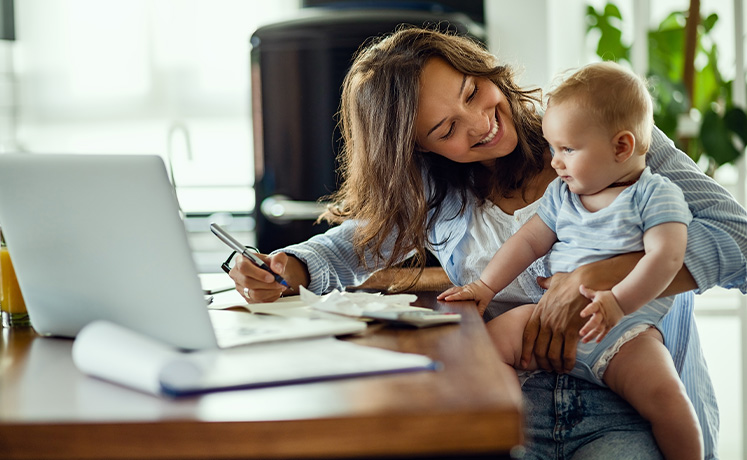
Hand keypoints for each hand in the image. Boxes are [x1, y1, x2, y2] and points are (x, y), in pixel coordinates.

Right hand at [229, 252, 289, 302]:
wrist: (272, 274)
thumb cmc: (271, 264)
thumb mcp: (278, 257)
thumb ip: (279, 259)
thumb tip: (277, 269)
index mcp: (241, 260)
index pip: (244, 267)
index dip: (258, 274)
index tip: (271, 277)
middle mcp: (238, 274)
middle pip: (248, 282)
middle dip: (267, 284)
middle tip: (279, 283)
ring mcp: (241, 288)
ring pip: (254, 294)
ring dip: (270, 291)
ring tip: (279, 286)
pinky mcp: (247, 298)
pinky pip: (258, 301)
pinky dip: (270, 297)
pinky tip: (275, 291)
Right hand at [437, 280, 494, 315]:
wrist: (488, 283)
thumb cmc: (486, 292)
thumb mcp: (485, 303)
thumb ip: (481, 310)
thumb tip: (478, 317)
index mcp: (470, 292)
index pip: (460, 295)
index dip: (453, 297)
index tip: (446, 299)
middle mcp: (465, 289)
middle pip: (453, 290)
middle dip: (445, 294)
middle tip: (438, 298)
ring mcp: (464, 287)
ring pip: (453, 289)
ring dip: (445, 292)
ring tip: (439, 297)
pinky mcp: (464, 287)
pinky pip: (455, 289)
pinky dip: (449, 292)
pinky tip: (446, 295)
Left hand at [520, 253, 642, 372]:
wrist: (585, 281)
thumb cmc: (571, 281)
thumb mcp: (553, 281)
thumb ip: (545, 283)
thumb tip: (539, 280)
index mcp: (539, 313)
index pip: (528, 337)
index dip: (525, 352)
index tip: (524, 362)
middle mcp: (546, 322)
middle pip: (540, 349)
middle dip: (543, 363)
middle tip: (548, 368)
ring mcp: (558, 327)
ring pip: (553, 354)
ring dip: (556, 365)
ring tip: (559, 370)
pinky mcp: (572, 331)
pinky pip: (568, 353)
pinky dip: (568, 363)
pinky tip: (569, 366)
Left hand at [578, 285, 624, 342]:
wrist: (623, 302)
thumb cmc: (608, 297)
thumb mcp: (598, 294)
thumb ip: (588, 292)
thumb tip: (580, 286)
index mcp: (598, 305)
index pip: (592, 307)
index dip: (587, 311)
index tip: (581, 314)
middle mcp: (602, 314)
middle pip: (595, 322)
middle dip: (588, 328)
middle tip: (581, 333)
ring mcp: (607, 320)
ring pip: (599, 330)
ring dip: (591, 335)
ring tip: (584, 340)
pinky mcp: (610, 325)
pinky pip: (605, 332)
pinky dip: (601, 337)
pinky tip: (596, 341)